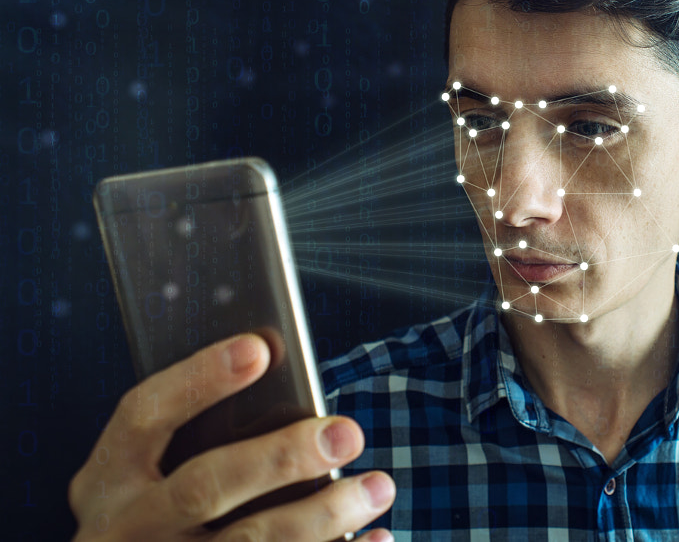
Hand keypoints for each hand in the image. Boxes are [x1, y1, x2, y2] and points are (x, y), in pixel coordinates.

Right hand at [69, 333, 395, 540]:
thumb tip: (288, 394)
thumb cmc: (155, 517)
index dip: (200, 378)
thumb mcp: (146, 478)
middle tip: (347, 433)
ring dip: (323, 516)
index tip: (260, 348)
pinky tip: (376, 537)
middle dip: (281, 458)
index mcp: (109, 478)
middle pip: (204, 486)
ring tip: (377, 486)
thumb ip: (198, 438)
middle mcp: (127, 528)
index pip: (145, 414)